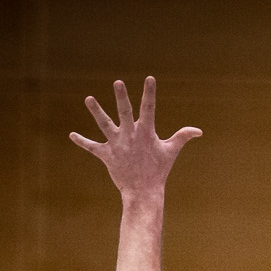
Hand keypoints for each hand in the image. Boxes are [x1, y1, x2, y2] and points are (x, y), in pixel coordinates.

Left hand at [69, 77, 200, 196]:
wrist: (144, 192)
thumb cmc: (158, 171)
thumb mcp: (171, 152)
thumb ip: (182, 137)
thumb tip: (199, 131)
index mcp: (146, 133)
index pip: (149, 109)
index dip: (150, 93)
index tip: (149, 78)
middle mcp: (130, 136)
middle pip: (125, 113)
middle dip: (122, 97)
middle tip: (118, 82)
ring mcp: (117, 145)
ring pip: (104, 125)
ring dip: (96, 112)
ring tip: (88, 98)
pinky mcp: (107, 155)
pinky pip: (92, 147)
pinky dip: (82, 142)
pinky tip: (71, 135)